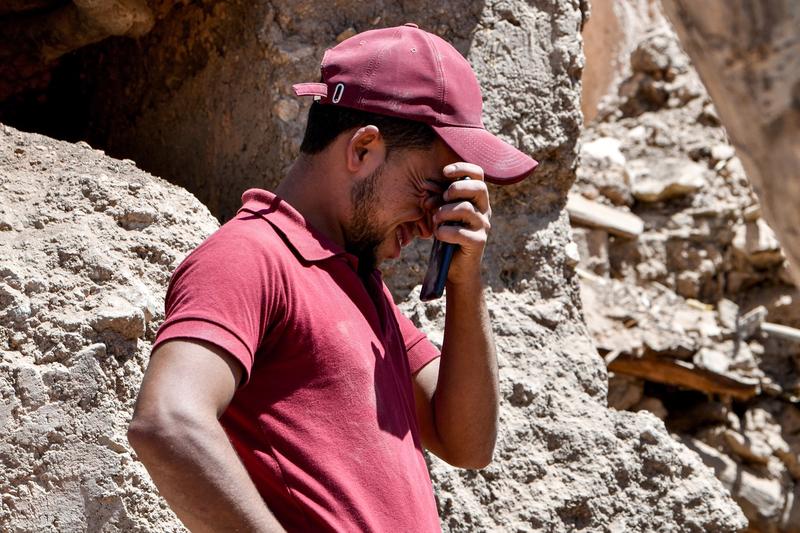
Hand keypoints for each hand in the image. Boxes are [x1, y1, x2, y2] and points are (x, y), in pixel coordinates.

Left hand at [431, 162, 490, 284]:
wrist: (456, 269)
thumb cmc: (448, 238)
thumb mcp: (445, 214)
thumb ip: (442, 200)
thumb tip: (430, 188)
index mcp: (477, 200)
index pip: (478, 174)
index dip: (462, 168)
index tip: (445, 172)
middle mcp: (484, 211)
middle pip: (478, 188)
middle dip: (457, 188)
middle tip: (443, 197)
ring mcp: (483, 227)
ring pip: (466, 209)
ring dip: (445, 212)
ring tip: (436, 219)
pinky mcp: (478, 242)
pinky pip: (461, 232)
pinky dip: (445, 231)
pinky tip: (438, 234)